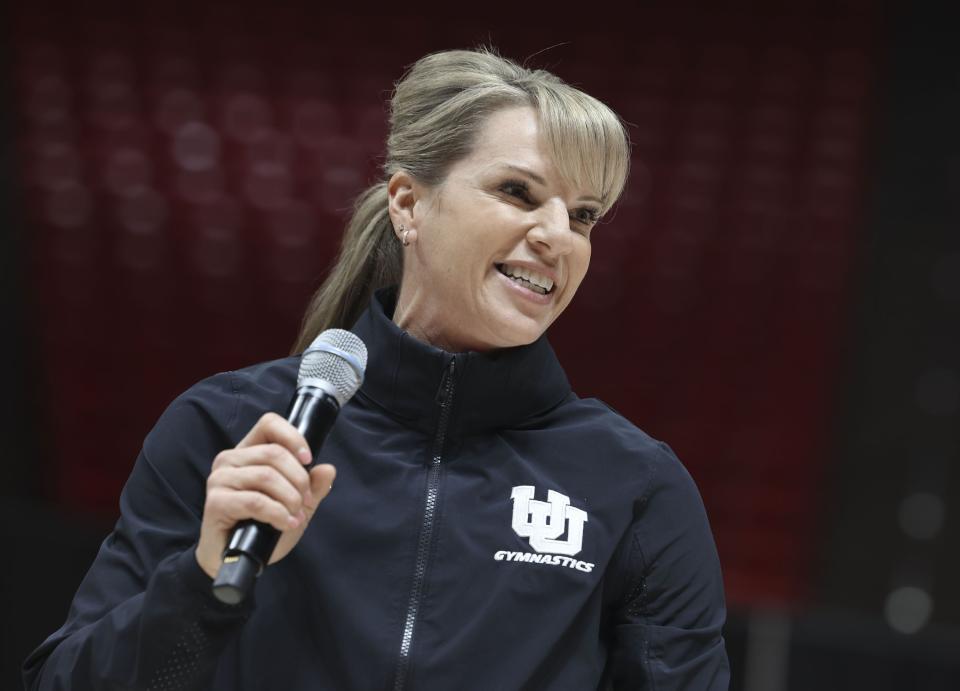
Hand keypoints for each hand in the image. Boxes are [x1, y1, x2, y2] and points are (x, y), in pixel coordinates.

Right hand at [194, 412, 335, 578]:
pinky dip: (278, 513)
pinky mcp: (216, 502)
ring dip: (290, 498)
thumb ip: (312, 487)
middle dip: (299, 479)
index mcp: (248, 452)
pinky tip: (286, 524)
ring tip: (296, 516)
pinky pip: (256, 501)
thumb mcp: (295, 505)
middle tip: (305, 501)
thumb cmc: (261, 528)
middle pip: (274, 453)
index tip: (308, 460)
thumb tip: (328, 469)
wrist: (234, 560)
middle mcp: (230, 460)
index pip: (269, 424)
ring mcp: (220, 480)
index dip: (293, 437)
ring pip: (267, 476)